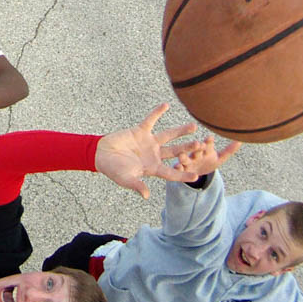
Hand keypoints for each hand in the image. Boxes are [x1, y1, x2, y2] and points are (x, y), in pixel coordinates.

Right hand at [94, 103, 239, 198]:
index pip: (171, 172)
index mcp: (153, 168)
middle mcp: (154, 154)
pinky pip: (151, 120)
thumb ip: (137, 185)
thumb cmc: (113, 170)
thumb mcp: (125, 179)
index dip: (183, 174)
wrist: (101, 155)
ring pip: (169, 136)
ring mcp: (149, 142)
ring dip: (181, 131)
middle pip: (175, 152)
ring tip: (194, 126)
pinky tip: (166, 105)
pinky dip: (157, 113)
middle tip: (201, 145)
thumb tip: (147, 195)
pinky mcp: (141, 131)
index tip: (197, 176)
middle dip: (187, 149)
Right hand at [169, 133, 239, 179]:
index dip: (209, 142)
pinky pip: (178, 168)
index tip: (210, 138)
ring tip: (182, 156)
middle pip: (195, 150)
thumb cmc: (209, 161)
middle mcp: (195, 153)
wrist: (198, 172)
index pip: (208, 144)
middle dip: (195, 147)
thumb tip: (240, 140)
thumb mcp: (220, 158)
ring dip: (183, 157)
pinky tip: (176, 168)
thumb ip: (229, 150)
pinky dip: (177, 168)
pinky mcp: (181, 169)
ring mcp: (187, 161)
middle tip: (197, 144)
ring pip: (184, 158)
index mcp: (205, 149)